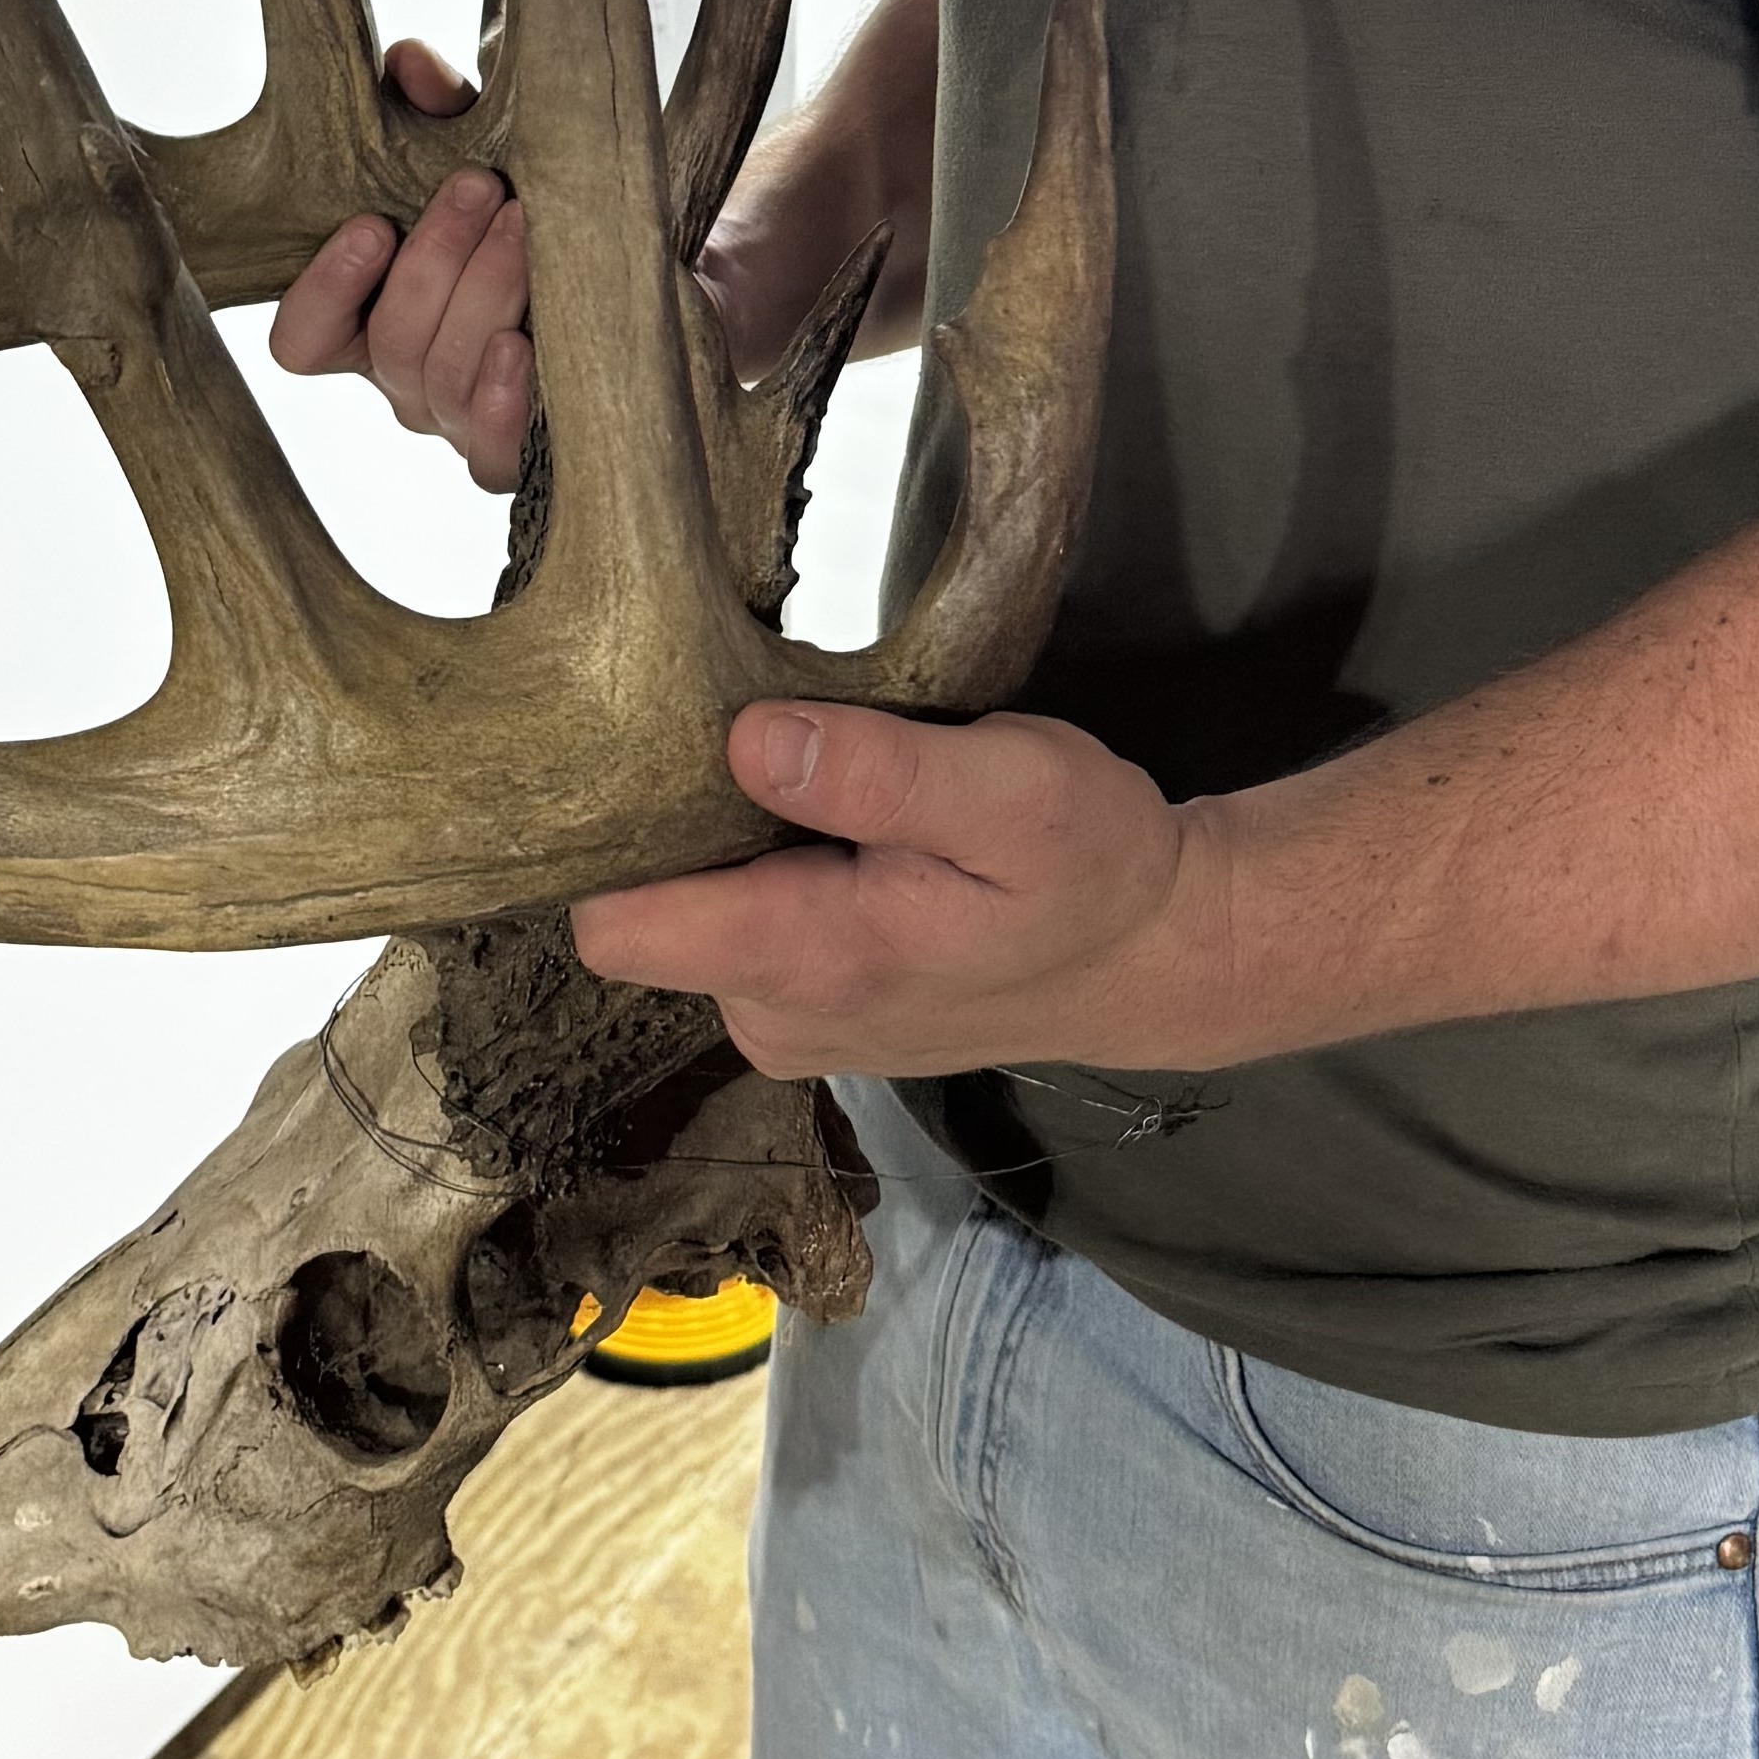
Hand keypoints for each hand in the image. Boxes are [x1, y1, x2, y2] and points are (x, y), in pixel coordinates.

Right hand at [265, 40, 538, 492]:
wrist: (676, 266)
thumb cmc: (557, 208)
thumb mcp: (500, 147)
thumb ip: (443, 110)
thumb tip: (408, 64)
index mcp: (378, 316)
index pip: (303, 340)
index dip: (322, 290)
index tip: (370, 224)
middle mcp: (410, 380)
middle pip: (388, 343)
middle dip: (433, 256)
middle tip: (482, 188)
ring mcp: (465, 422)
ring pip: (440, 378)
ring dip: (482, 292)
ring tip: (528, 226)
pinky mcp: (529, 454)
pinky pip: (487, 452)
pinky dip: (499, 397)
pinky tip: (524, 343)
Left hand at [572, 703, 1217, 1086]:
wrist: (1148, 955)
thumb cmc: (1090, 867)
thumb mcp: (1013, 792)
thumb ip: (878, 773)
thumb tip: (748, 740)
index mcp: (810, 960)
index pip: (616, 925)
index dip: (611, 830)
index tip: (645, 745)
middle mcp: (774, 1013)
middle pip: (641, 904)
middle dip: (682, 818)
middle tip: (769, 741)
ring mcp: (785, 1019)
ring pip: (689, 910)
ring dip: (735, 841)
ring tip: (828, 790)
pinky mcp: (803, 1007)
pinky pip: (734, 926)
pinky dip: (771, 870)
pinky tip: (842, 835)